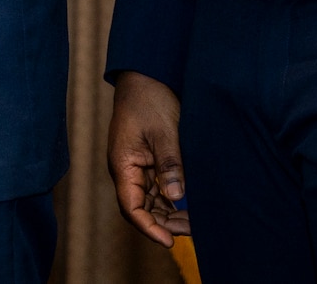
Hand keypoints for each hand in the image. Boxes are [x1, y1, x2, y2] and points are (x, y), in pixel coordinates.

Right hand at [108, 71, 189, 245]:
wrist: (145, 74)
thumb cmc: (150, 98)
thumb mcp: (164, 131)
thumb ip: (170, 164)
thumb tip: (176, 196)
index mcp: (122, 164)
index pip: (131, 207)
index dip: (149, 227)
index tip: (169, 241)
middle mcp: (126, 169)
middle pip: (141, 208)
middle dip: (164, 222)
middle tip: (193, 229)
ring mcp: (136, 164)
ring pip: (150, 200)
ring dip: (169, 212)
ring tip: (194, 221)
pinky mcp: (146, 159)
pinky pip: (156, 187)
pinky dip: (170, 198)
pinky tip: (187, 202)